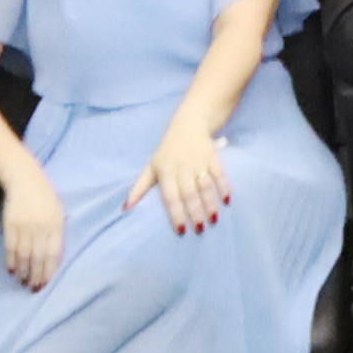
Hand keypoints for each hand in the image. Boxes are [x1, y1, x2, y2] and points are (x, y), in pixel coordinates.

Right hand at [0, 165, 72, 291]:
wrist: (25, 179)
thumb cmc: (45, 199)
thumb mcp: (58, 213)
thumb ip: (57, 235)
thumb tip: (53, 261)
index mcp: (56, 224)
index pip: (53, 253)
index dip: (49, 271)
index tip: (45, 284)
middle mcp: (41, 226)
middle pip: (38, 257)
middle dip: (35, 275)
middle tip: (33, 289)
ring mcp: (24, 225)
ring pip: (23, 254)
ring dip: (22, 271)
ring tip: (22, 282)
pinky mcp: (10, 223)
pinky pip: (10, 246)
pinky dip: (10, 260)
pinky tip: (11, 270)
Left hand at [138, 116, 230, 236]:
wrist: (189, 122)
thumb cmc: (168, 150)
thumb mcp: (151, 166)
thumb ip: (139, 187)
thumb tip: (125, 208)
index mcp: (165, 171)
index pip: (170, 197)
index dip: (176, 214)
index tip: (181, 231)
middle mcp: (182, 167)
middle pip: (189, 193)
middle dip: (194, 213)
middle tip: (199, 230)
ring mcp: (198, 161)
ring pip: (205, 186)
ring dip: (210, 203)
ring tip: (213, 220)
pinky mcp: (213, 156)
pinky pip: (219, 174)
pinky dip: (224, 187)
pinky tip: (227, 201)